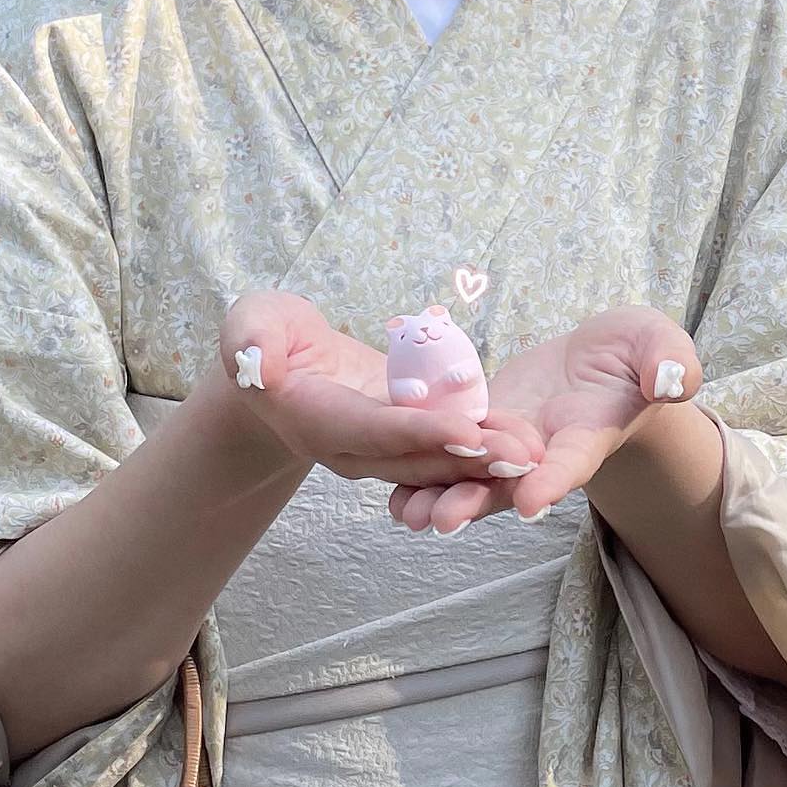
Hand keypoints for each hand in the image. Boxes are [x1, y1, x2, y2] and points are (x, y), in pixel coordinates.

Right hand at [221, 291, 543, 486]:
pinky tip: (529, 442)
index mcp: (316, 421)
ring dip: (487, 462)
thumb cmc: (264, 337)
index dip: (419, 433)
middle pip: (417, 459)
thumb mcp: (250, 323)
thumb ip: (250, 340)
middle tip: (522, 456)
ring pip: (438, 463)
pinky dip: (487, 447)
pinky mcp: (406, 441)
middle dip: (471, 459)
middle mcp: (354, 450)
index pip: (373, 431)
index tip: (465, 431)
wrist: (280, 368)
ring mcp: (382, 452)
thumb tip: (256, 363)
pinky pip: (447, 448)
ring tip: (536, 455)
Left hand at [389, 307, 700, 531]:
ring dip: (438, 497)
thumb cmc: (638, 356)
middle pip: (507, 485)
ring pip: (471, 478)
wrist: (604, 363)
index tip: (531, 502)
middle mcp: (542, 452)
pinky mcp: (482, 429)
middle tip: (441, 521)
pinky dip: (422, 470)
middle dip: (475, 502)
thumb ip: (669, 363)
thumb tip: (675, 378)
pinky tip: (386, 484)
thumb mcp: (660, 346)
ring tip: (406, 515)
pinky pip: (450, 454)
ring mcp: (509, 445)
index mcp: (586, 436)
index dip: (551, 481)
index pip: (570, 462)